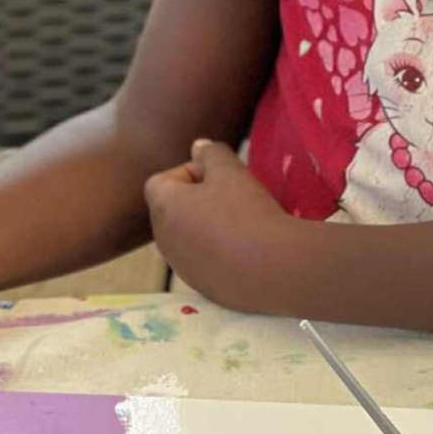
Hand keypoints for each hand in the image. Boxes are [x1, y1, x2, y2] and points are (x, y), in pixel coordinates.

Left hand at [144, 140, 298, 312]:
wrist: (272, 268)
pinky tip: (246, 250)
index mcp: (164, 207)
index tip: (218, 178)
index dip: (188, 172)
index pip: (160, 181)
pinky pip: (203, 260)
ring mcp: (181, 266)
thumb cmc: (246, 211)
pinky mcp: (201, 287)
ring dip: (208, 226)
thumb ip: (211, 153)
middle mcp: (163, 239)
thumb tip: (198, 146)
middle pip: (173, 209)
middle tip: (234, 198)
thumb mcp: (230, 171)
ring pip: (188, 236)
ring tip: (243, 225)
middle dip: (198, 199)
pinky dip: (218, 252)